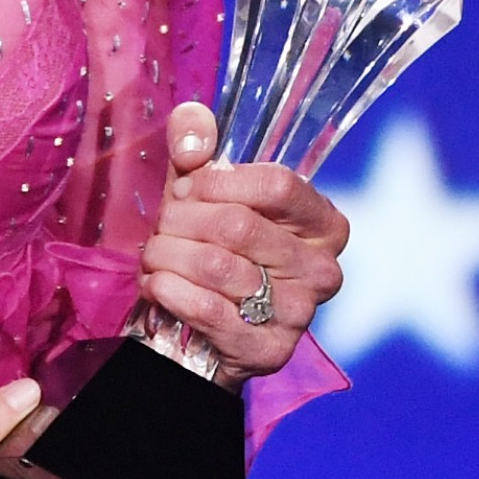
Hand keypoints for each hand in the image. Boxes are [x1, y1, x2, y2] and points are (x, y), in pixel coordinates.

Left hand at [141, 100, 349, 380]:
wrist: (198, 334)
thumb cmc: (207, 250)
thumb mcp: (201, 192)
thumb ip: (197, 146)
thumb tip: (194, 127)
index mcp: (323, 223)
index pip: (276, 184)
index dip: (218, 181)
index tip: (187, 188)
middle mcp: (323, 270)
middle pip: (238, 224)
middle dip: (181, 221)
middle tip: (161, 227)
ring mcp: (301, 314)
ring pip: (215, 265)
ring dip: (166, 256)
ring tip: (154, 256)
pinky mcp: (269, 350)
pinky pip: (205, 308)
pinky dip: (167, 290)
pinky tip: (156, 285)